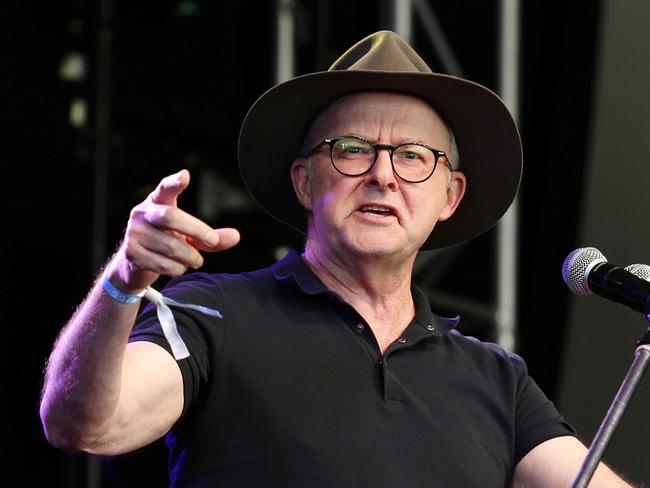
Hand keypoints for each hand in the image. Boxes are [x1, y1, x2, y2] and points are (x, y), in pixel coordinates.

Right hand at [105, 169, 239, 292]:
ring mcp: (134, 233)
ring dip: (190, 257)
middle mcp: (142, 214)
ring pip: (172, 246)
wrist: (133, 264)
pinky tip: (178, 267)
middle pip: (171, 217)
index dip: (174, 182)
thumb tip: (236, 236)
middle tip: (212, 241)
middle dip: (196, 230)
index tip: (185, 176)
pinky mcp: (132, 254)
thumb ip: (211, 237)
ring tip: (195, 260)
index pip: (165, 189)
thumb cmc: (166, 242)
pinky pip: (164, 264)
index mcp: (157, 203)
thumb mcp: (189, 237)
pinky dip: (178, 269)